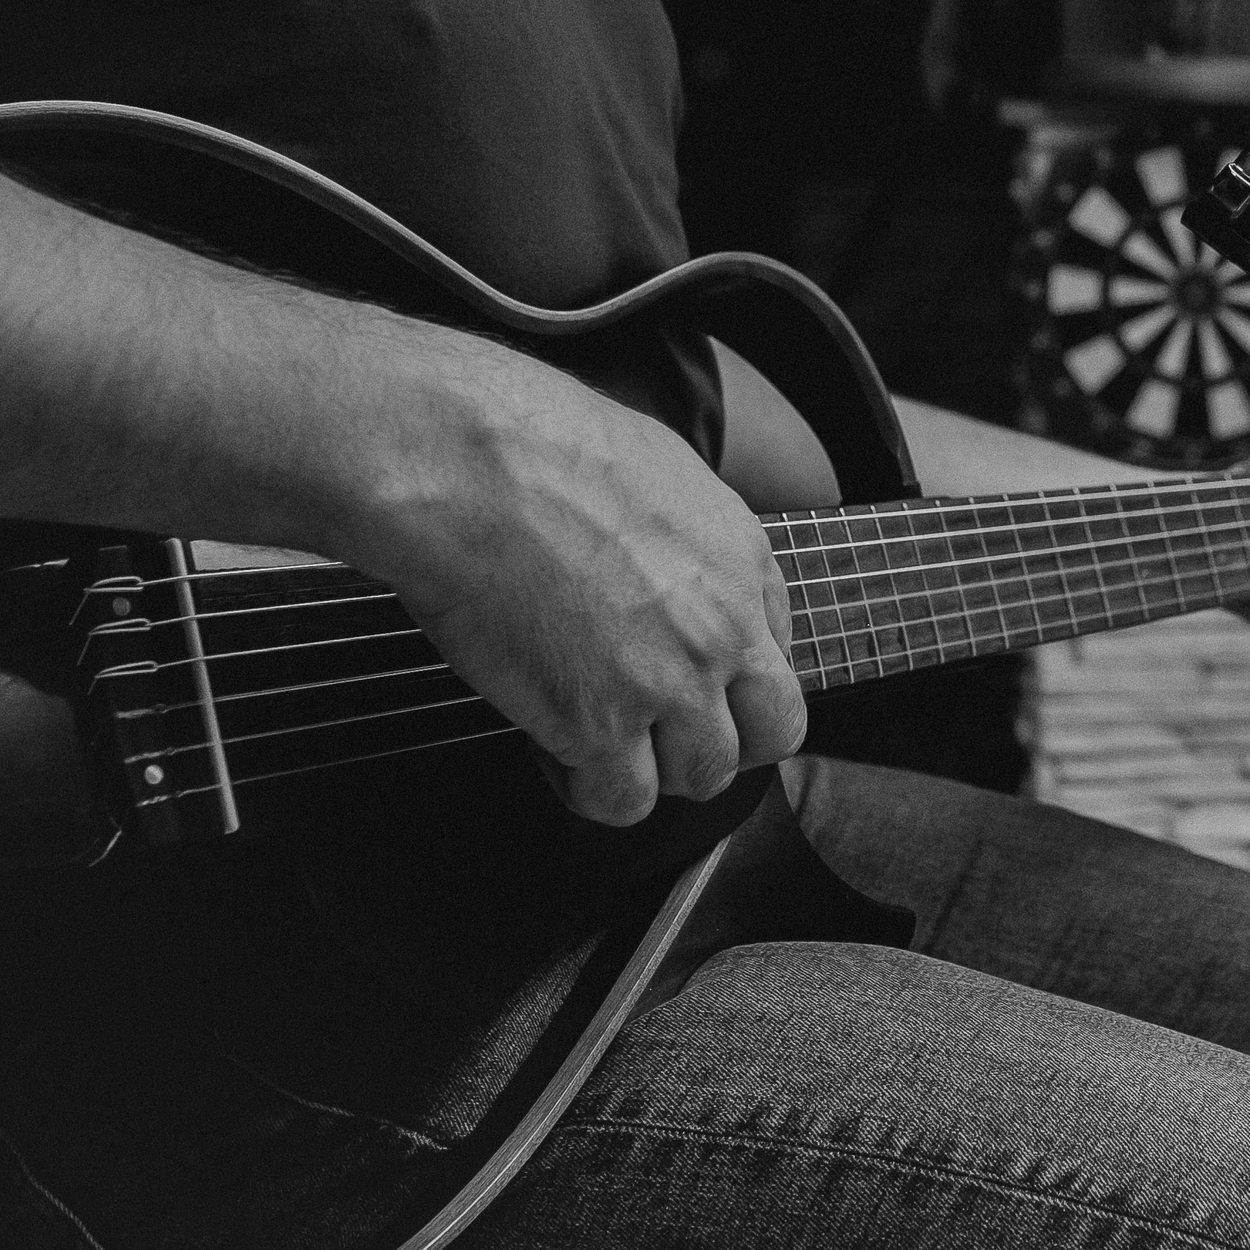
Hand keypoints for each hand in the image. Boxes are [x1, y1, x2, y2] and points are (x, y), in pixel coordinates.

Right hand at [341, 354, 806, 826]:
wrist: (472, 466)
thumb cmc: (539, 448)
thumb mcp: (662, 473)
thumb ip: (689, 539)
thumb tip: (672, 566)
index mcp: (744, 563)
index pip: (778, 655)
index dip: (730, 678)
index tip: (690, 680)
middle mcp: (724, 631)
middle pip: (772, 732)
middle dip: (723, 739)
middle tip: (665, 730)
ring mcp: (669, 685)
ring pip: (701, 776)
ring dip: (654, 768)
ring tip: (601, 738)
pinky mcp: (599, 726)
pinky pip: (623, 801)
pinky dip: (590, 790)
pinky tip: (557, 750)